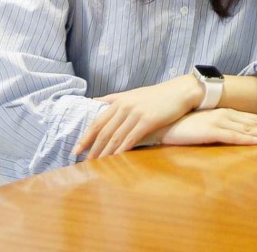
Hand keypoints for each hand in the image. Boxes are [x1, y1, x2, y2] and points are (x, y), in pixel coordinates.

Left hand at [74, 75, 199, 160]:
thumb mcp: (133, 94)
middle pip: (104, 132)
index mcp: (119, 101)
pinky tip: (116, 160)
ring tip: (97, 165)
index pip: (97, 121)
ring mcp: (136, 113)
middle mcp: (125, 106)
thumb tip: (95, 102)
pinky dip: (121, 151)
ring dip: (105, 153)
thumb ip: (114, 99)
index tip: (76, 150)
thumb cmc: (157, 95)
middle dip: (93, 149)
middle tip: (84, 163)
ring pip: (115, 137)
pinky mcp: (148, 121)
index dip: (86, 137)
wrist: (180, 91)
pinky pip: (131, 139)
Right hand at [152, 108, 256, 147]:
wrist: (164, 120)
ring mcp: (219, 122)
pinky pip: (232, 136)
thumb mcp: (206, 125)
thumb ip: (220, 127)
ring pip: (248, 128)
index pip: (253, 119)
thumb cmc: (185, 124)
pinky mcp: (210, 131)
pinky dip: (246, 138)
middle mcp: (226, 115)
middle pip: (255, 122)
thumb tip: (233, 132)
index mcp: (226, 113)